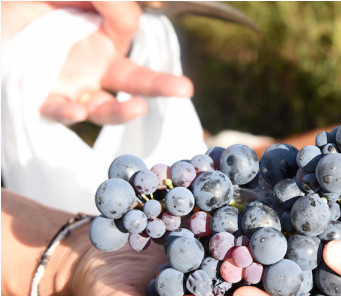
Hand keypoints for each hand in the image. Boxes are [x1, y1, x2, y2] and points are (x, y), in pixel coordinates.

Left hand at [3, 1, 192, 124]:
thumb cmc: (29, 6)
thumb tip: (117, 2)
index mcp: (104, 35)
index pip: (125, 24)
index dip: (117, 9)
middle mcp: (96, 66)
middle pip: (136, 79)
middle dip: (162, 85)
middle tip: (184, 89)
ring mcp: (74, 88)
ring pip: (106, 108)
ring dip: (123, 112)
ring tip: (137, 108)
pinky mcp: (46, 101)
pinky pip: (61, 112)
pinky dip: (69, 113)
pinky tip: (75, 110)